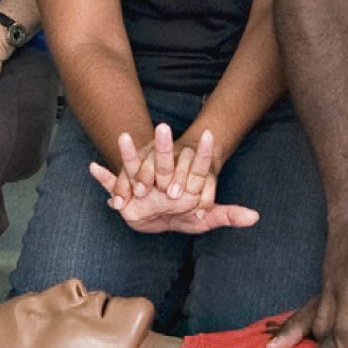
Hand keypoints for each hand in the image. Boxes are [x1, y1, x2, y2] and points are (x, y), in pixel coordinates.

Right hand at [89, 128, 256, 233]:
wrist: (156, 218)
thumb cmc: (182, 214)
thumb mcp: (205, 218)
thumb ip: (228, 215)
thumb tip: (255, 216)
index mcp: (182, 182)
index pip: (195, 166)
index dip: (203, 153)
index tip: (212, 136)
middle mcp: (161, 178)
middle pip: (163, 162)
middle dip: (163, 147)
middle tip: (164, 128)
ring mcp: (141, 184)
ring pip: (135, 167)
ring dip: (128, 154)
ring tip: (123, 138)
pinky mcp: (124, 194)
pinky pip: (111, 184)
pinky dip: (102, 178)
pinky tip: (92, 168)